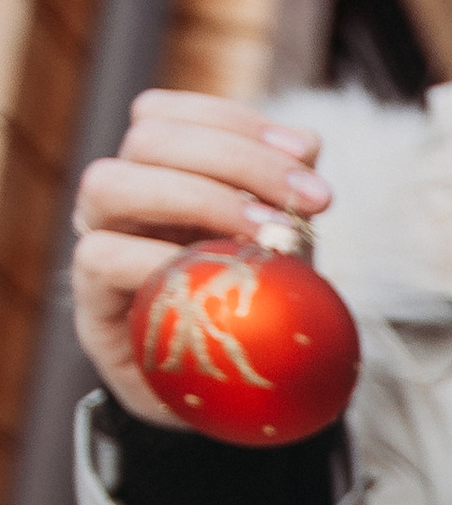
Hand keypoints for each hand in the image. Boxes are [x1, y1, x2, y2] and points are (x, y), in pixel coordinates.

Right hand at [71, 90, 332, 426]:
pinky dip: (162, 257)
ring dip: (198, 197)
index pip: (168, 112)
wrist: (232, 391)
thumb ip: (289, 189)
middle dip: (237, 159)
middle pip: (148, 137)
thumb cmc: (257, 303)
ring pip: (108, 182)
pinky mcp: (91, 300)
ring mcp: (98, 242)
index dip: (235, 121)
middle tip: (307, 204)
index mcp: (157, 171)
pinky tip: (218, 274)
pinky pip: (102, 257)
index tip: (307, 156)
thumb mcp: (283, 240)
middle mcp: (121, 198)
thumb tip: (306, 146)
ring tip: (266, 235)